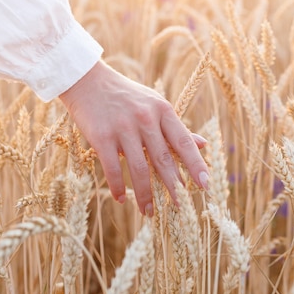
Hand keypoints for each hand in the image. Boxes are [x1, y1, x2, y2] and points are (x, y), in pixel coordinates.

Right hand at [59, 60, 209, 215]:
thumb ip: (177, 128)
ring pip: (139, 168)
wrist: (88, 82)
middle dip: (173, 186)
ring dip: (145, 194)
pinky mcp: (102, 136)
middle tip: (181, 207)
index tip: (205, 184)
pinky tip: (121, 199)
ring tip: (149, 211)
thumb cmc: (127, 96)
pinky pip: (113, 168)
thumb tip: (204, 144)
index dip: (195, 164)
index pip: (183, 141)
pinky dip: (118, 187)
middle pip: (163, 159)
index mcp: (162, 110)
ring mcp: (123, 128)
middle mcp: (145, 119)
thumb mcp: (155, 105)